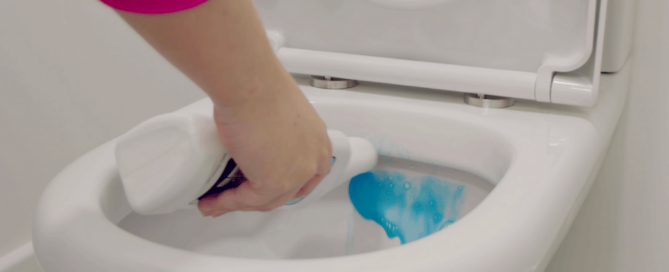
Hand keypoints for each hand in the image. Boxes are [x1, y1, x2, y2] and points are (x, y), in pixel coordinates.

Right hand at [197, 75, 331, 216]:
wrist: (249, 84)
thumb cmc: (258, 86)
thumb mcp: (275, 111)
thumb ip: (273, 130)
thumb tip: (252, 139)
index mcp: (316, 138)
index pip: (309, 173)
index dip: (289, 185)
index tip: (267, 187)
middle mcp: (313, 157)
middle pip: (287, 191)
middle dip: (258, 198)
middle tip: (235, 197)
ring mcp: (297, 173)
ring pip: (267, 200)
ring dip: (239, 203)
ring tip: (216, 202)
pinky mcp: (274, 183)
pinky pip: (248, 200)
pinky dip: (227, 203)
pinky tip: (213, 202)